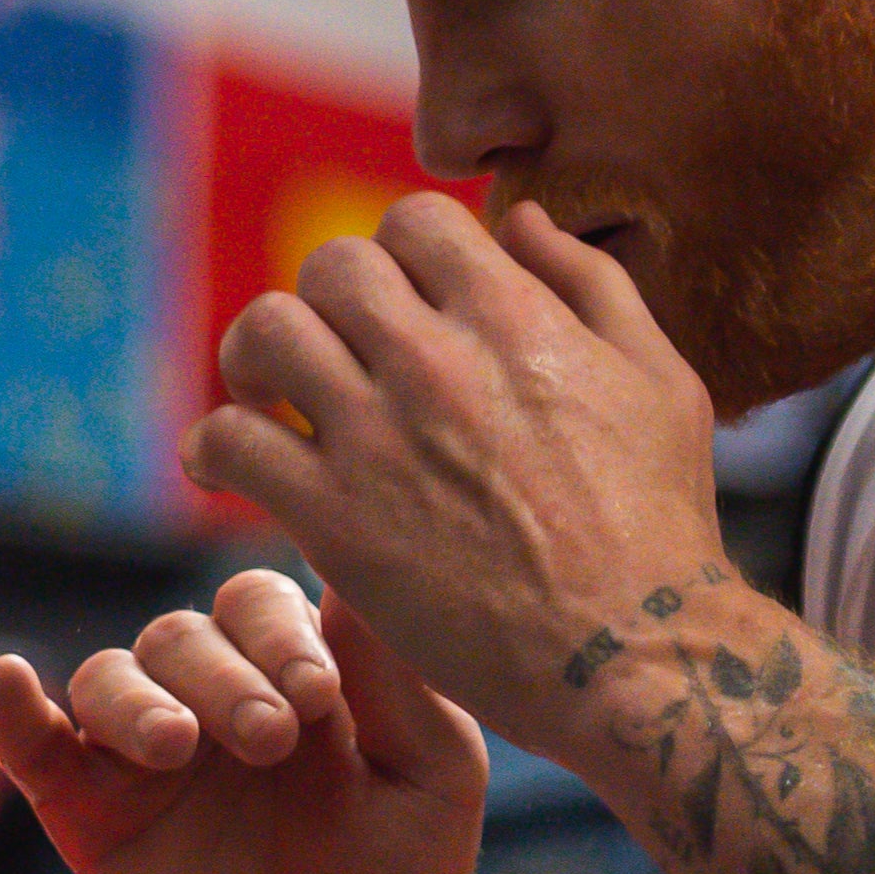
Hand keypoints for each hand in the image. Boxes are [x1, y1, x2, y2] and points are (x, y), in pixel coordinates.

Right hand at [0, 568, 497, 873]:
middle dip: (221, 680)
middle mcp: (206, 688)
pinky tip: (7, 684)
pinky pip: (35, 748)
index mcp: (286, 661)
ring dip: (135, 701)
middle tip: (270, 739)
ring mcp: (140, 748)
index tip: (317, 694)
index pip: (256, 604)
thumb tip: (346, 575)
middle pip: (180, 638)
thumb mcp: (429, 769)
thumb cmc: (406, 862)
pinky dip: (12, 714)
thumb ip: (392, 676)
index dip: (274, 633)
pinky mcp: (87, 810)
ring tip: (175, 746)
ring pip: (108, 679)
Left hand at [179, 197, 729, 750]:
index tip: (406, 304)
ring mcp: (378, 439)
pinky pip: (230, 442)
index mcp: (515, 318)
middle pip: (331, 267)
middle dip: (329, 302)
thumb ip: (590, 285)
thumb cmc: (662, 526)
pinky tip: (229, 466)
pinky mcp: (334, 520)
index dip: (402, 255)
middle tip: (336, 351)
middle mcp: (437, 363)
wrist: (635, 655)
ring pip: (266, 332)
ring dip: (256, 357)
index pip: (412, 221)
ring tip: (270, 395)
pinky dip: (213, 446)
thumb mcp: (662, 381)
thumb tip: (524, 218)